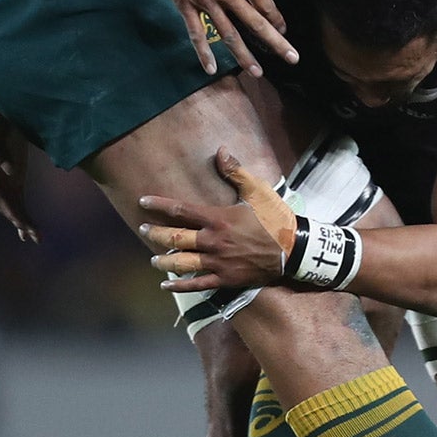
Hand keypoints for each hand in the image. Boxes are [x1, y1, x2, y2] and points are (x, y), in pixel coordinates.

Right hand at [0, 96, 38, 240]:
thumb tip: (10, 171)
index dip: (8, 205)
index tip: (20, 218)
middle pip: (3, 202)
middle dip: (17, 218)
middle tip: (33, 234)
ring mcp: (2, 178)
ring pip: (11, 204)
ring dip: (22, 221)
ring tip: (35, 237)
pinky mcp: (12, 177)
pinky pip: (17, 199)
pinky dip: (23, 215)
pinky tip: (30, 232)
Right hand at [138, 0, 293, 76]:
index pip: (264, 3)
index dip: (276, 19)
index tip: (284, 30)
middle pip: (256, 22)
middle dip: (276, 42)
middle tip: (292, 58)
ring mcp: (205, 1)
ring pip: (229, 34)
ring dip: (244, 55)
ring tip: (257, 72)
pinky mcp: (185, 4)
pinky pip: (196, 32)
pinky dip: (204, 52)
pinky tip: (211, 68)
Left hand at [139, 147, 295, 290]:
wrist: (293, 250)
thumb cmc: (275, 218)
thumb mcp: (258, 191)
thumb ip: (236, 172)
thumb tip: (220, 150)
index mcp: (218, 218)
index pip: (181, 210)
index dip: (159, 205)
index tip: (143, 201)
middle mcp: (213, 241)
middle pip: (175, 238)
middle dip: (155, 233)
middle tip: (143, 229)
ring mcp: (218, 262)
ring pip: (182, 263)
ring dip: (163, 261)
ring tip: (152, 258)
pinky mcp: (225, 279)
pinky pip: (197, 284)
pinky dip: (179, 286)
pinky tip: (166, 285)